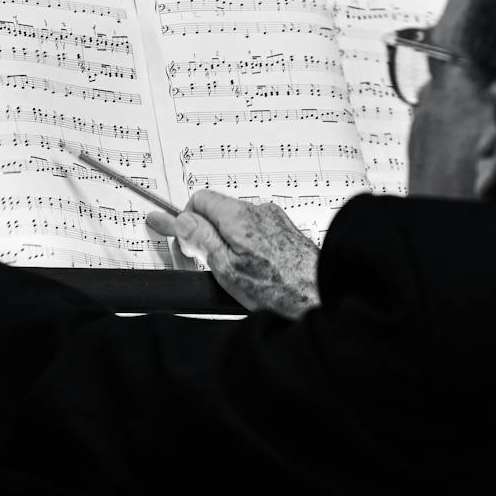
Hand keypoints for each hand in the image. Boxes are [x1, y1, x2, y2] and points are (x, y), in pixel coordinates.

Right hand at [145, 190, 320, 318]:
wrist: (319, 296)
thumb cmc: (278, 289)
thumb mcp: (226, 268)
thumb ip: (200, 239)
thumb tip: (176, 219)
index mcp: (238, 216)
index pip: (198, 200)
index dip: (184, 221)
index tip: (180, 241)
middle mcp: (258, 211)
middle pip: (216, 210)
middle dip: (203, 233)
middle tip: (199, 262)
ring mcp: (274, 220)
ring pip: (235, 222)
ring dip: (223, 241)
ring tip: (228, 272)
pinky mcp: (284, 232)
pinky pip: (253, 230)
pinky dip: (242, 245)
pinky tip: (249, 270)